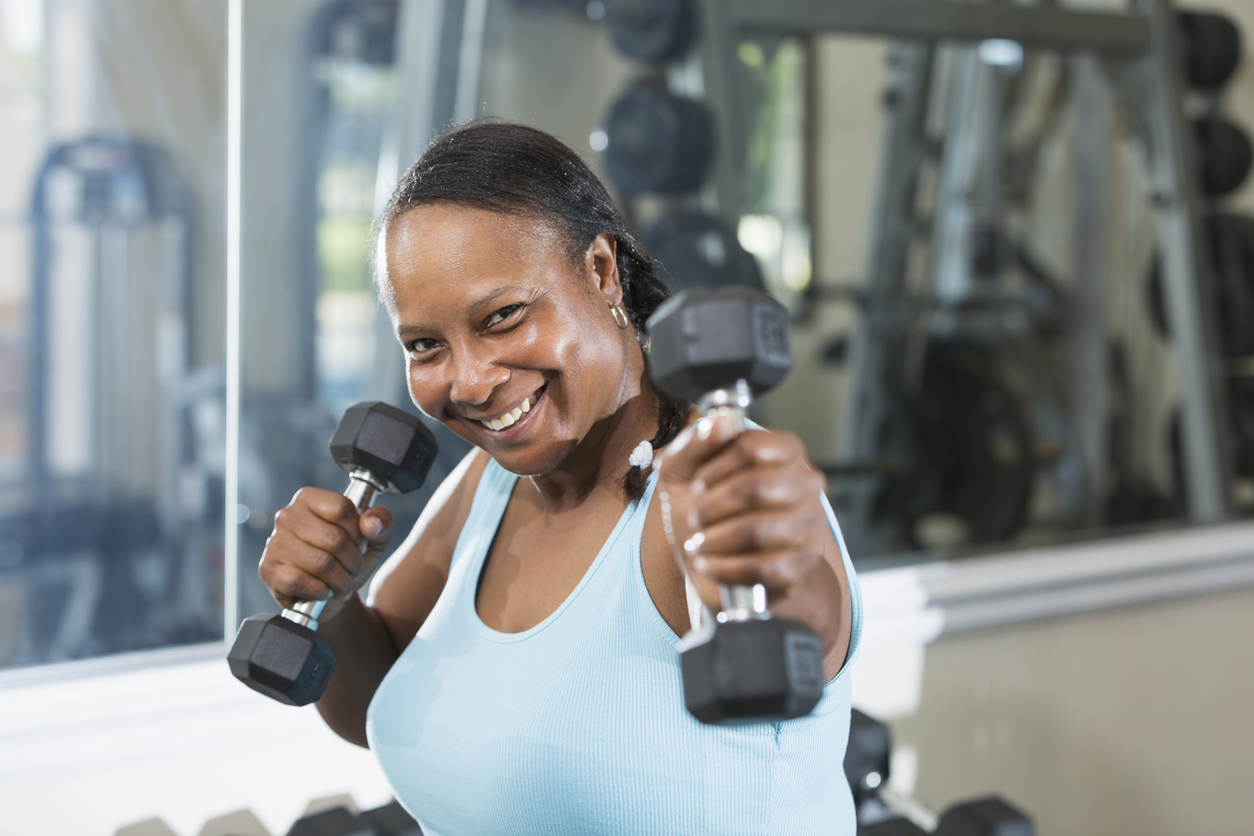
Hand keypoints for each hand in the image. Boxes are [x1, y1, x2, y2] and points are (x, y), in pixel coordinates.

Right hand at [258, 487, 393, 622]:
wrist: (331, 596)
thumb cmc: (347, 560)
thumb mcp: (373, 538)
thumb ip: (381, 523)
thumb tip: (371, 524)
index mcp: (309, 499)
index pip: (341, 508)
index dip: (358, 532)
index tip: (359, 544)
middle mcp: (287, 516)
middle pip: (334, 539)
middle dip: (353, 562)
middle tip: (353, 570)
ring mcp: (275, 543)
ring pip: (321, 563)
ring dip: (340, 580)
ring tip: (341, 582)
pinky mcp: (268, 570)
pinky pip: (301, 582)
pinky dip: (321, 591)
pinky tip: (323, 591)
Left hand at [656, 411, 829, 612]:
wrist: (719, 562)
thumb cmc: (707, 510)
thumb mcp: (686, 472)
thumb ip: (697, 442)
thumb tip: (719, 420)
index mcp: (784, 450)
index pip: (751, 446)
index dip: (714, 468)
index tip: (697, 485)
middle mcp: (806, 483)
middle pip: (755, 487)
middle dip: (712, 507)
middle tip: (695, 518)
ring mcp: (809, 525)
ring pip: (757, 529)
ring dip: (715, 539)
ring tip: (700, 544)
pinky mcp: (802, 565)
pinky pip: (763, 567)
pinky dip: (725, 568)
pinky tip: (709, 565)